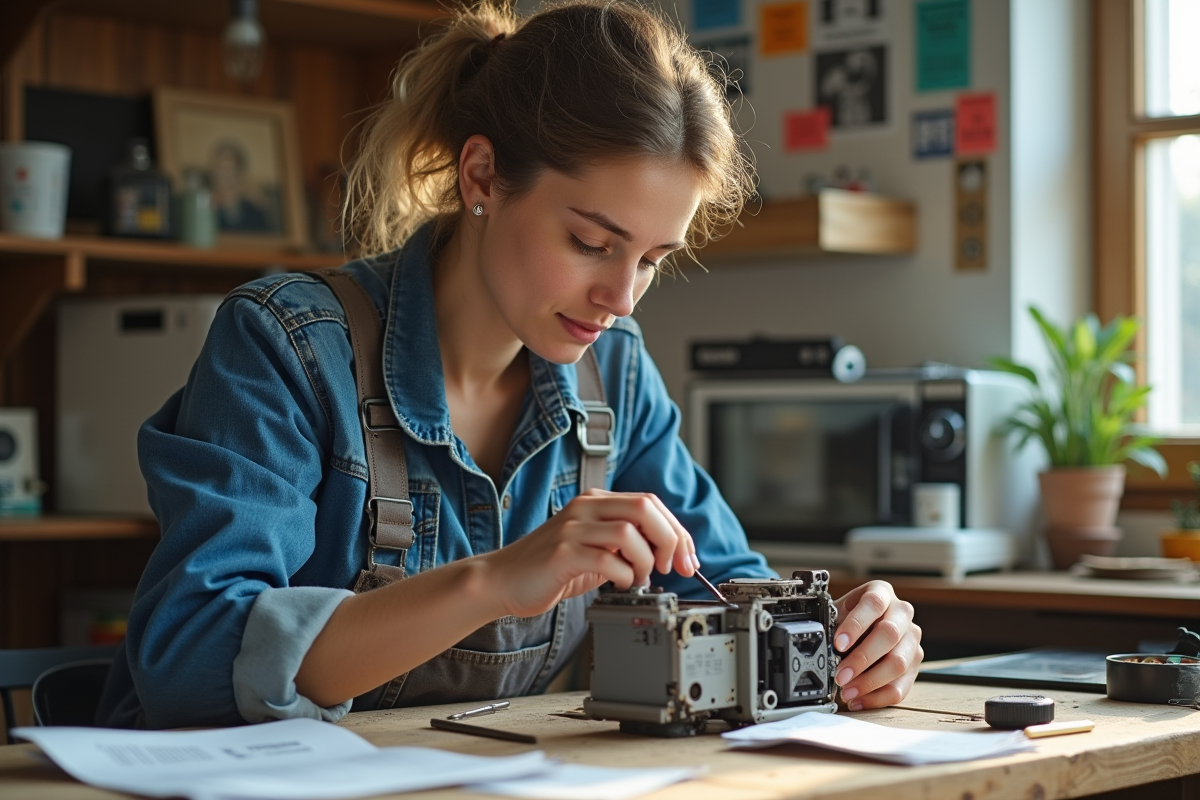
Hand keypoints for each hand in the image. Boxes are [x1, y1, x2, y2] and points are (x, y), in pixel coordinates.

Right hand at [480, 489, 697, 617]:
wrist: (503, 580)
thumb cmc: (551, 569)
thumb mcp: (596, 549)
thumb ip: (626, 544)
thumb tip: (670, 553)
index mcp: (596, 501)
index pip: (650, 503)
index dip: (677, 531)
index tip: (688, 559)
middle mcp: (585, 507)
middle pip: (645, 508)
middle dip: (669, 541)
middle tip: (671, 568)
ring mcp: (572, 528)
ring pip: (629, 532)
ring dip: (645, 561)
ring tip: (638, 579)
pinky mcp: (562, 553)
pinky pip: (607, 560)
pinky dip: (624, 577)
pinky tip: (619, 586)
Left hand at [830, 581, 922, 709]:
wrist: (863, 627)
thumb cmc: (849, 618)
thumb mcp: (838, 613)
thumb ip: (832, 625)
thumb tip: (822, 646)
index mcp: (882, 592)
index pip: (873, 604)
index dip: (856, 624)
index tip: (838, 643)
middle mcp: (902, 613)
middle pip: (889, 634)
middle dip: (861, 658)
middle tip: (840, 674)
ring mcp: (912, 638)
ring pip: (898, 662)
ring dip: (869, 681)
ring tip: (846, 691)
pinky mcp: (915, 663)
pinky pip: (901, 685)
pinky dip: (877, 697)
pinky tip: (858, 700)